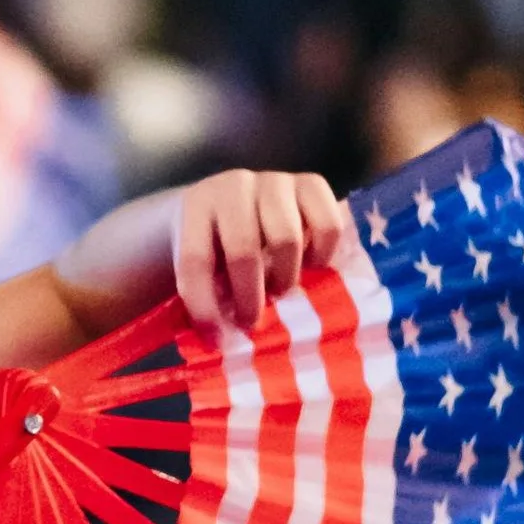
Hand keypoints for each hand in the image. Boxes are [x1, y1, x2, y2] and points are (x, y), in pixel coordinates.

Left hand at [171, 167, 347, 331]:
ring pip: (287, 239)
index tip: (215, 339)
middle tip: (252, 319)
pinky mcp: (310, 183)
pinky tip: (309, 265)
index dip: (205, 307)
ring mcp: (275, 181)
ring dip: (285, 277)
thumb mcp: (201, 263)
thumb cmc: (217, 243)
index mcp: (197, 206)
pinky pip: (328, 224)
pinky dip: (322, 253)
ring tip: (278, 290)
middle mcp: (235, 186)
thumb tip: (222, 342)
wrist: (238, 199)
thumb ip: (207, 293)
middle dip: (249, 296)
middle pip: (244, 251)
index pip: (196, 260)